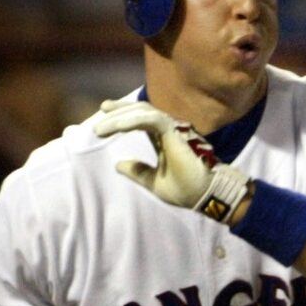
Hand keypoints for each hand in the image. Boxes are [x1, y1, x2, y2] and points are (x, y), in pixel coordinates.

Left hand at [93, 99, 250, 222]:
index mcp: (164, 138)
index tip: (104, 116)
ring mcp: (173, 127)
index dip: (123, 115)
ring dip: (120, 117)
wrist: (205, 195)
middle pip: (141, 110)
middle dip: (120, 110)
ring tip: (101, 128)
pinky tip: (116, 126)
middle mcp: (169, 128)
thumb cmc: (187, 189)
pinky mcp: (174, 130)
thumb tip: (118, 165)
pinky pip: (150, 119)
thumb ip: (138, 171)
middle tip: (102, 110)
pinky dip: (131, 120)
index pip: (141, 119)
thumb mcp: (155, 182)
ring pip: (143, 112)